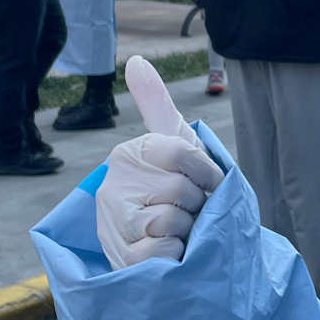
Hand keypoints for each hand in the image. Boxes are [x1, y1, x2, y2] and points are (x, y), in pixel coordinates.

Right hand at [94, 56, 221, 266]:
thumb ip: (158, 105)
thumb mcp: (176, 146)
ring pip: (172, 219)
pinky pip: (164, 250)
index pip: (183, 152)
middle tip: (188, 212)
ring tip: (178, 232)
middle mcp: (112, 184)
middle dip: (196, 206)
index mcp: (128, 154)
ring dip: (187, 231)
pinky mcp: (121, 259)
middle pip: (181, 189)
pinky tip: (168, 254)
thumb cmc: (178, 194)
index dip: (206, 172)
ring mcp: (112, 223)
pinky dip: (176, 255)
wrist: (177, 249)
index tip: (206, 183)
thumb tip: (136, 60)